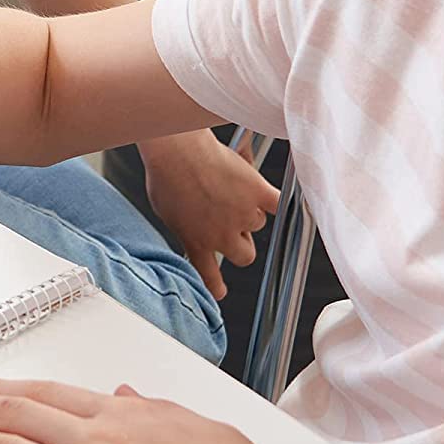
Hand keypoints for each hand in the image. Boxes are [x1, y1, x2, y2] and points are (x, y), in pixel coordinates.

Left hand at [140, 128, 278, 298]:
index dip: (216, 286)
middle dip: (241, 243)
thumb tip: (192, 230)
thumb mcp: (165, 212)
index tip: (220, 292)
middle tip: (232, 225)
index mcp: (196, 242)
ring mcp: (242, 215)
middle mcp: (222, 235)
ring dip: (248, 211)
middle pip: (245, 255)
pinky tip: (275, 199)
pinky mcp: (257, 193)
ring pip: (256, 223)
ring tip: (229, 188)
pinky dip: (277, 202)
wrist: (176, 150)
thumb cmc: (166, 174)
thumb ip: (184, 227)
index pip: (209, 275)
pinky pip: (278, 204)